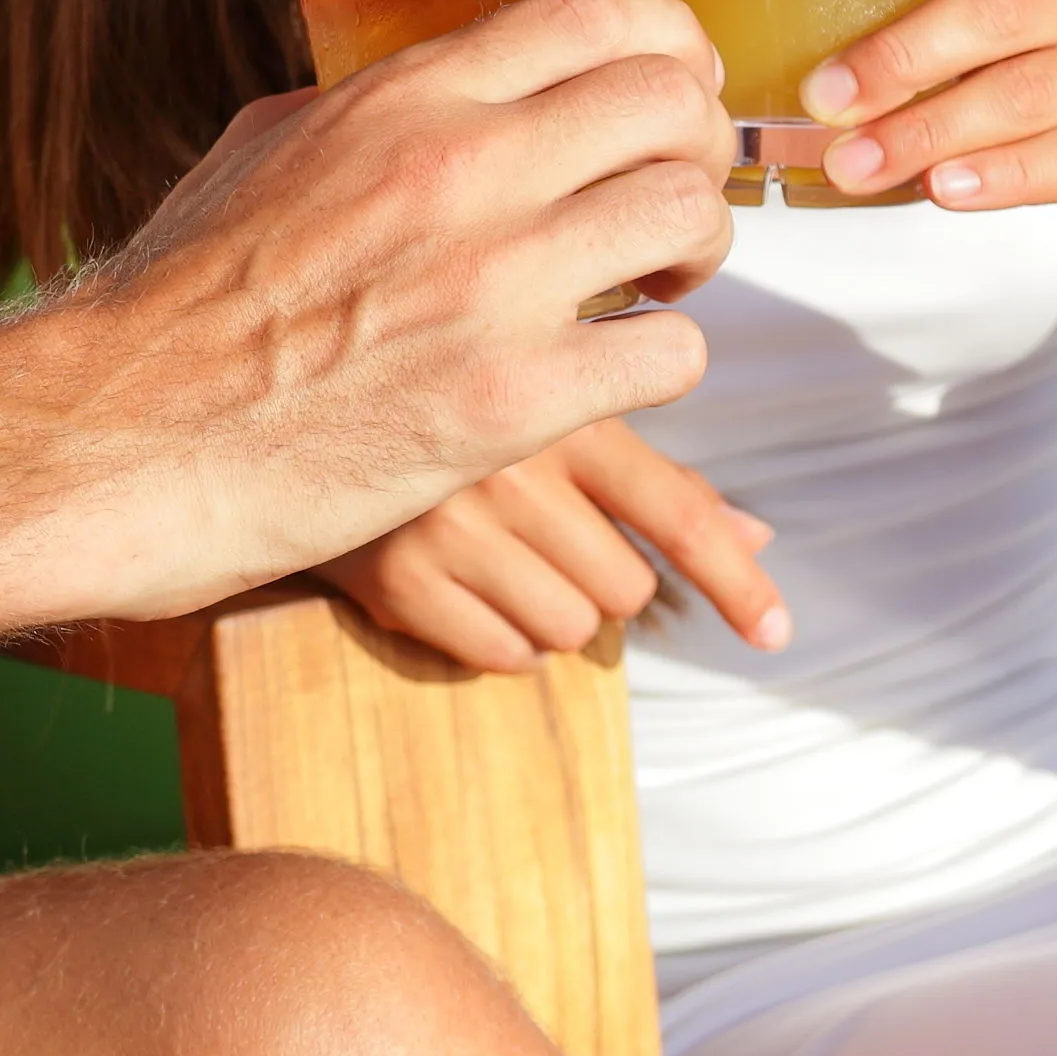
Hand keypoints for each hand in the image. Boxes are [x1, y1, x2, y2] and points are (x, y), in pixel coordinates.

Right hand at [61, 0, 734, 619]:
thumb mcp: (265, 149)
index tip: (676, 88)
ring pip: (688, 215)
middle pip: (669, 101)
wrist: (125, 433)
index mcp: (406, 98)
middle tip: (670, 202)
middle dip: (699, 148)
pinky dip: (662, 362)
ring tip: (652, 290)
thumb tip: (436, 93)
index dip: (670, 44)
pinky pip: (667, 354)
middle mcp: (462, 167)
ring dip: (696, 255)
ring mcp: (492, 282)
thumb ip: (370, 110)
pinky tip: (612, 374)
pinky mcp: (508, 400)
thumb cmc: (180, 302)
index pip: (597, 13)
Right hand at [322, 418, 789, 673]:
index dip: (738, 581)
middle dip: (604, 577)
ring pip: (571, 630)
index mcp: (559, 405)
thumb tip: (756, 536)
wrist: (278, 402)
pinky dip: (501, 638)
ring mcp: (449, 527)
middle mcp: (510, 464)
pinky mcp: (398, 582)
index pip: (678, 510)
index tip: (778, 635)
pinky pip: (503, 656)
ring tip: (499, 552)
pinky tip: (464, 585)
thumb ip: (649, 470)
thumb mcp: (546, 407)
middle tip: (547, 532)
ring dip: (552, 610)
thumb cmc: (441, 399)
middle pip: (627, 589)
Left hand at [793, 0, 1056, 275]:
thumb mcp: (993, 26)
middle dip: (903, 55)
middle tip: (826, 99)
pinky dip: (999, 175)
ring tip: (856, 163)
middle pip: (1007, 5)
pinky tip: (941, 189)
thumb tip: (774, 33)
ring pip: (1030, 91)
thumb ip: (918, 8)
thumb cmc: (1044, 84)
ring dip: (929, 131)